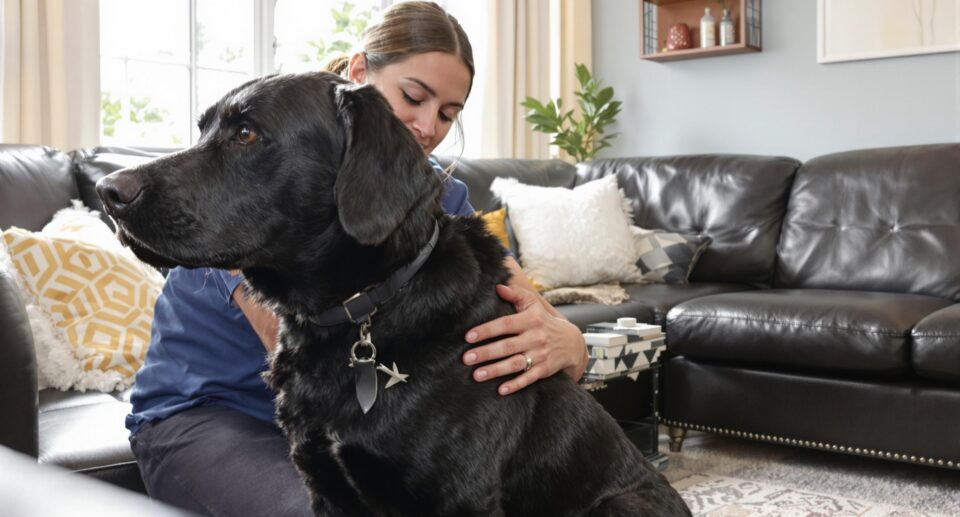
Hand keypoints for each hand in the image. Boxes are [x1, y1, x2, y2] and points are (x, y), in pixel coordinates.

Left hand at [462, 284, 587, 394]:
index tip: (469, 336)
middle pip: (507, 346)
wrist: (572, 342)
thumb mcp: (533, 305)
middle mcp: (535, 337)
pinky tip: (501, 390)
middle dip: (486, 352)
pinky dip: (516, 384)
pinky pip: (528, 378)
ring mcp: (540, 355)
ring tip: (476, 375)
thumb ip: (515, 294)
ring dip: (495, 370)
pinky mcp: (544, 369)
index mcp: (530, 320)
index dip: (487, 330)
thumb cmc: (544, 321)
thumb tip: (497, 286)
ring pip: (515, 364)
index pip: (505, 324)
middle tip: (466, 358)